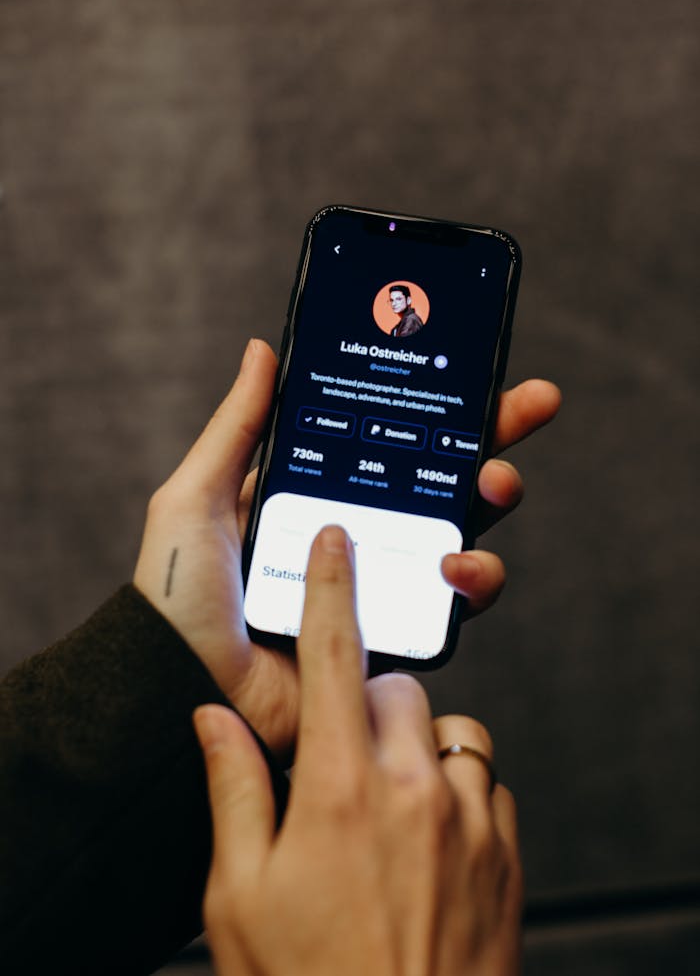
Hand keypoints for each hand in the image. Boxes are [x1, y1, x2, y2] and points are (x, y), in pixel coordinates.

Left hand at [134, 339, 559, 759]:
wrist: (182, 690)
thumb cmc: (177, 596)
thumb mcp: (197, 496)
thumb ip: (238, 427)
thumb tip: (264, 350)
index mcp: (316, 494)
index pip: (389, 440)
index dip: (440, 408)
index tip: (487, 373)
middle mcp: (356, 534)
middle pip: (441, 478)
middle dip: (494, 437)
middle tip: (530, 407)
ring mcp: (381, 584)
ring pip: (462, 535)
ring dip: (491, 503)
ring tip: (491, 489)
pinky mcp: (396, 635)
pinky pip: (454, 604)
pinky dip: (472, 580)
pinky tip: (454, 566)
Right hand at [195, 526, 522, 975]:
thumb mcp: (239, 898)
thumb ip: (232, 789)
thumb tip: (215, 717)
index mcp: (339, 790)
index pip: (336, 656)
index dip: (333, 585)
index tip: (337, 539)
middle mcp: (415, 789)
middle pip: (397, 688)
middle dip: (365, 703)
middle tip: (336, 764)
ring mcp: (472, 820)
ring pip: (451, 730)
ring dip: (416, 746)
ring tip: (383, 804)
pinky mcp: (507, 852)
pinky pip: (487, 781)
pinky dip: (457, 788)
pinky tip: (427, 839)